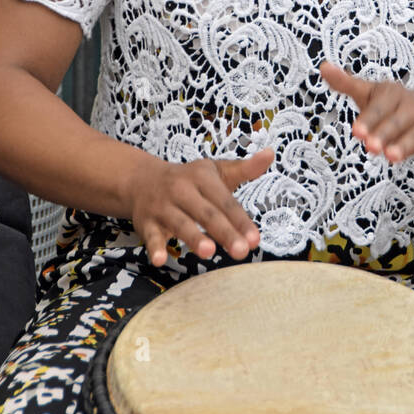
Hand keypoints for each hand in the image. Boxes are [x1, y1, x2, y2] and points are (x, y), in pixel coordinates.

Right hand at [123, 148, 274, 266]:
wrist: (141, 179)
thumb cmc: (188, 179)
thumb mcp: (215, 171)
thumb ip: (243, 169)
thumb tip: (271, 153)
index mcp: (202, 178)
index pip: (225, 202)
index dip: (240, 220)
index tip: (255, 240)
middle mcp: (182, 190)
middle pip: (206, 213)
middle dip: (224, 232)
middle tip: (241, 251)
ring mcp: (163, 207)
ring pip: (180, 223)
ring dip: (193, 237)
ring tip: (209, 252)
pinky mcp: (146, 223)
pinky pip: (150, 236)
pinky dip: (154, 248)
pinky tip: (160, 260)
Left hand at [320, 60, 413, 173]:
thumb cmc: (398, 105)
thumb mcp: (373, 93)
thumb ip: (348, 84)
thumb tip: (323, 67)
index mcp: (394, 95)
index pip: (380, 107)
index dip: (369, 119)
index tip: (356, 132)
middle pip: (398, 122)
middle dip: (384, 134)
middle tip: (371, 147)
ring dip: (405, 146)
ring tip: (391, 157)